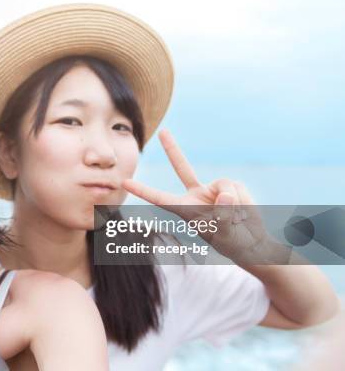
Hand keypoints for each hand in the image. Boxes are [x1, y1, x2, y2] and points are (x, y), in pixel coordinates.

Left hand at [122, 129, 269, 262]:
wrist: (250, 242)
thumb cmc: (231, 242)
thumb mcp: (224, 234)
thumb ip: (223, 215)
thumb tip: (224, 193)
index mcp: (185, 209)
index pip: (160, 198)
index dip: (143, 190)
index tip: (124, 183)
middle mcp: (196, 195)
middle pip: (182, 168)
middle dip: (172, 149)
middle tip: (162, 131)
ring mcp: (214, 189)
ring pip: (224, 187)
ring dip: (234, 206)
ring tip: (236, 220)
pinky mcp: (231, 186)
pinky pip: (237, 188)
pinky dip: (243, 202)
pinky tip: (243, 213)